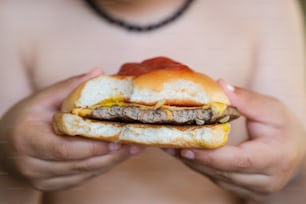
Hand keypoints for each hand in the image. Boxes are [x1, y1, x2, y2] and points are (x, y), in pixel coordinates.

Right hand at [0, 68, 142, 190]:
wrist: (4, 145)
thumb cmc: (24, 119)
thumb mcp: (41, 99)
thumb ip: (69, 87)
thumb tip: (98, 72)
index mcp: (27, 139)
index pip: (63, 148)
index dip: (92, 147)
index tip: (118, 139)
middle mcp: (33, 164)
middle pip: (79, 163)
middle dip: (111, 155)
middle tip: (136, 143)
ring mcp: (41, 179)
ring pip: (84, 173)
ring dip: (111, 162)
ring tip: (133, 149)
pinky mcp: (51, 185)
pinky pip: (82, 178)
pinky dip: (101, 167)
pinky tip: (116, 156)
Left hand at [176, 80, 305, 200]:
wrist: (296, 152)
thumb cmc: (284, 129)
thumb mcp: (271, 109)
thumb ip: (245, 99)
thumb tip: (219, 85)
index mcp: (274, 158)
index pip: (238, 161)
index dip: (209, 155)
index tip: (184, 145)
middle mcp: (264, 180)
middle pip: (221, 172)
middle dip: (192, 158)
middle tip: (167, 142)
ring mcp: (252, 189)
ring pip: (215, 177)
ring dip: (191, 162)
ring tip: (169, 146)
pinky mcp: (242, 190)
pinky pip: (216, 178)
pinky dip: (199, 165)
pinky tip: (183, 152)